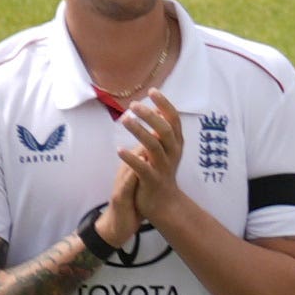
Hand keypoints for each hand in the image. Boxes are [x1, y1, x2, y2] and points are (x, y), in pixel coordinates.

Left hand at [111, 93, 189, 245]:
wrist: (164, 204)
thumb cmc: (160, 172)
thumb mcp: (164, 150)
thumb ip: (160, 132)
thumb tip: (155, 109)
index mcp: (175, 144)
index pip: (173, 119)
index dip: (165, 104)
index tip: (152, 90)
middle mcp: (172, 153)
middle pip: (164, 129)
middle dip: (149, 115)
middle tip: (134, 104)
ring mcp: (163, 167)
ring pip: (154, 146)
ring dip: (139, 131)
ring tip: (125, 119)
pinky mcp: (152, 181)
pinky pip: (142, 168)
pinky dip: (131, 158)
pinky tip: (119, 149)